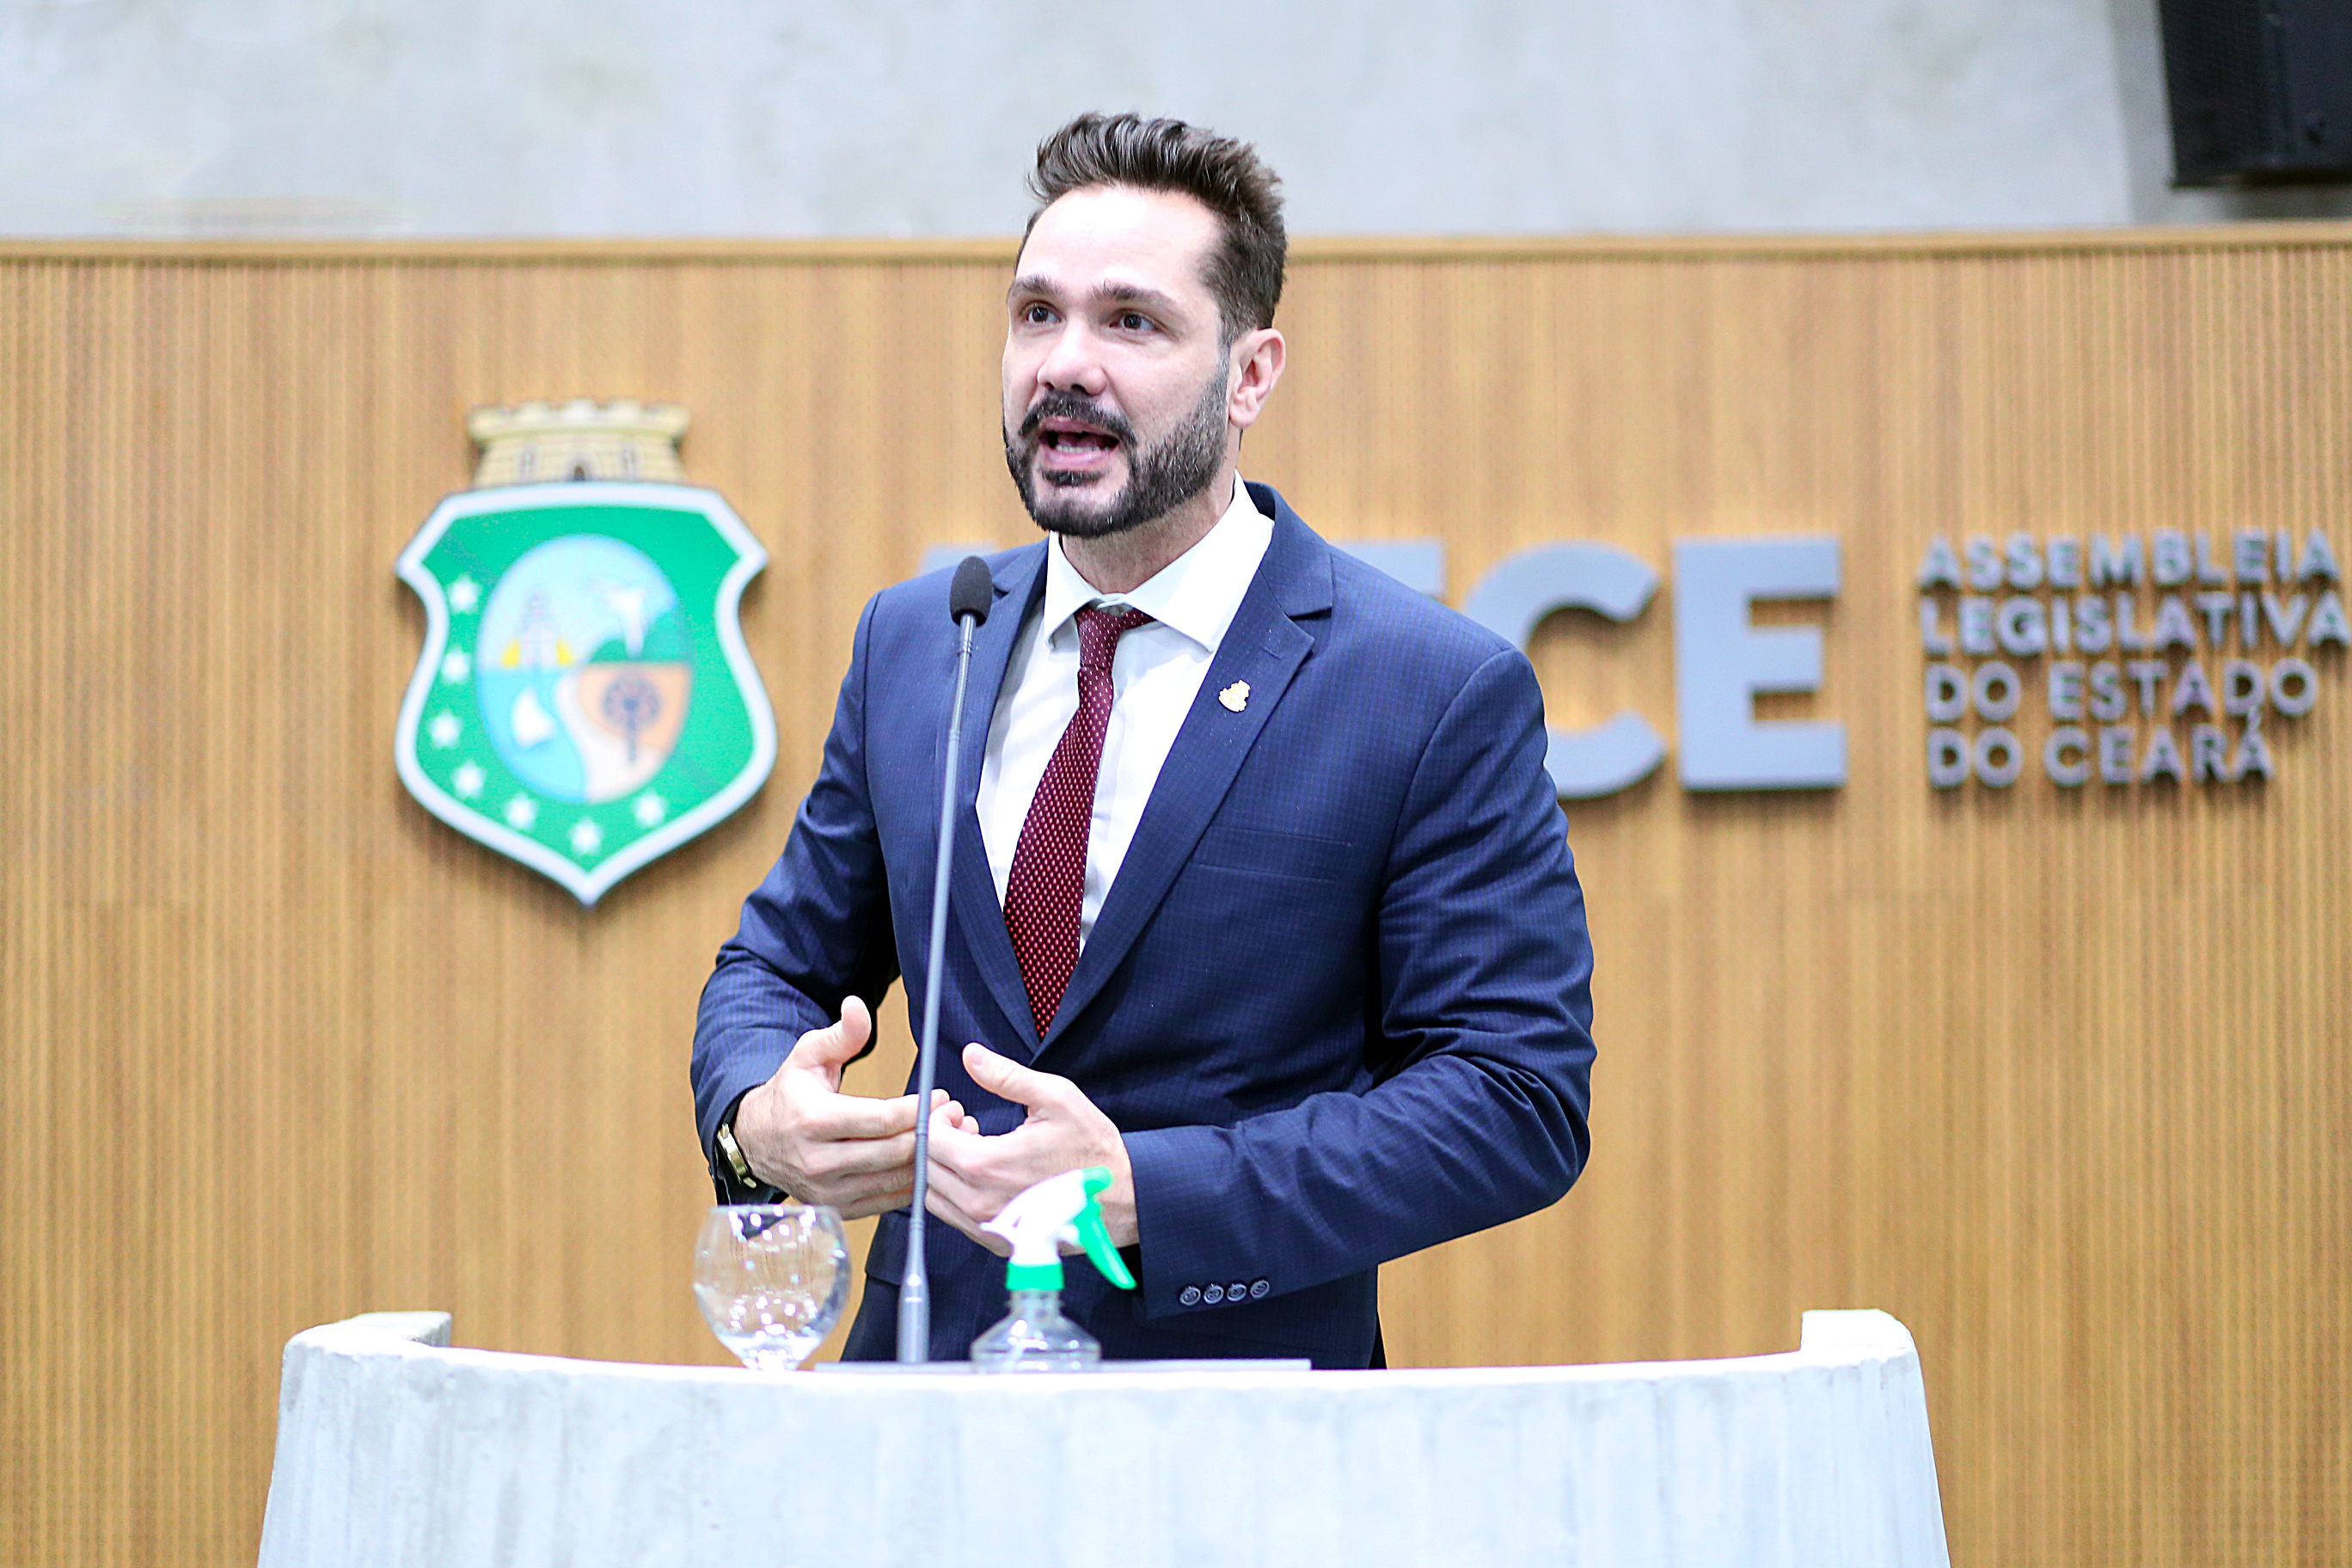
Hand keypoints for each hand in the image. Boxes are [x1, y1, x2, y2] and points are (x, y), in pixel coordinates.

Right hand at [731, 996, 957, 1219]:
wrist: (757, 1141)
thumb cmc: (791, 1092)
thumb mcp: (809, 1055)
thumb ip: (841, 1034)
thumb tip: (858, 1005)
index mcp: (812, 1120)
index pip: (880, 1120)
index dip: (917, 1109)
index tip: (941, 1095)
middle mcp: (818, 1162)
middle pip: (893, 1152)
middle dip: (932, 1133)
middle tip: (956, 1115)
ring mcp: (829, 1191)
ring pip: (896, 1180)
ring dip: (931, 1159)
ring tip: (953, 1135)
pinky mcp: (841, 1209)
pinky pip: (890, 1201)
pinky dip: (915, 1181)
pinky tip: (932, 1159)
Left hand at [922, 1042, 1136, 1253]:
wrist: (1123, 1198)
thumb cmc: (1092, 1148)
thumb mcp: (1056, 1098)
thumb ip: (1006, 1076)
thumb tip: (971, 1055)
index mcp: (988, 1165)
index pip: (932, 1141)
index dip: (938, 1118)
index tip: (957, 1109)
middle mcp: (980, 1203)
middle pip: (928, 1169)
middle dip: (941, 1141)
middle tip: (967, 1125)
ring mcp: (988, 1227)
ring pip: (935, 1196)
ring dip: (946, 1169)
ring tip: (978, 1150)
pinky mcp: (997, 1242)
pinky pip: (955, 1219)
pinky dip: (958, 1194)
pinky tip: (987, 1176)